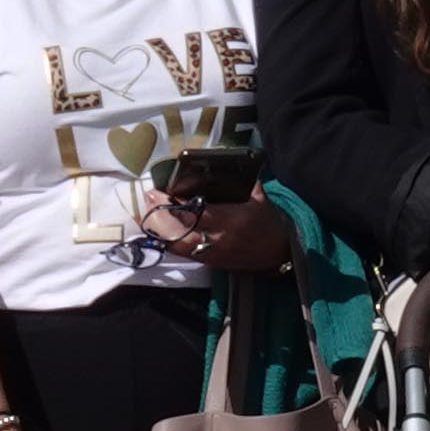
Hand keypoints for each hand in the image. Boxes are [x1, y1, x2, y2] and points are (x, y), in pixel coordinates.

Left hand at [138, 188, 294, 275]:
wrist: (281, 253)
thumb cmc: (270, 222)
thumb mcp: (259, 197)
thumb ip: (241, 182)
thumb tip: (221, 167)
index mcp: (232, 219)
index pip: (195, 213)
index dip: (172, 205)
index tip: (158, 192)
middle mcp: (219, 239)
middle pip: (179, 231)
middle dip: (160, 216)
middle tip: (148, 199)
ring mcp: (213, 254)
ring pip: (177, 245)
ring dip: (161, 230)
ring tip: (150, 214)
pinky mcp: (211, 263)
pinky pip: (184, 253)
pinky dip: (170, 241)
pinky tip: (161, 230)